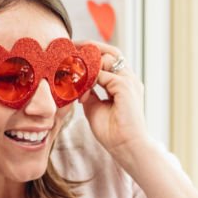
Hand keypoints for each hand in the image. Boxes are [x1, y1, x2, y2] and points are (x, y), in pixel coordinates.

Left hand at [79, 41, 149, 165]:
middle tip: (68, 52)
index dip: (90, 56)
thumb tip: (76, 82)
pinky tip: (82, 94)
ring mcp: (129, 81)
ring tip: (74, 79)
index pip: (108, 59)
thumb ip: (88, 92)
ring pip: (106, 58)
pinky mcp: (125, 87)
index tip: (71, 57)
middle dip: (88, 49)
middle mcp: (129, 79)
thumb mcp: (94, 107)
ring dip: (87, 67)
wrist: (126, 148)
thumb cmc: (112, 132)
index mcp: (124, 83)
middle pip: (109, 52)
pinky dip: (89, 80)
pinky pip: (102, 73)